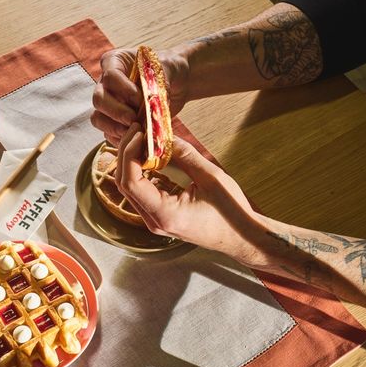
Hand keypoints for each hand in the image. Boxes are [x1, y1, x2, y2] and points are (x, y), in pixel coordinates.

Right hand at [90, 48, 189, 146]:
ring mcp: (107, 104)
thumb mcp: (167, 68)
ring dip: (114, 127)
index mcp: (115, 62)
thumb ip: (156, 81)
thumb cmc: (169, 70)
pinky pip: (107, 133)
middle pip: (98, 99)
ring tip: (134, 130)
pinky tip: (134, 138)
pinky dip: (119, 138)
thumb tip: (148, 102)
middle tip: (133, 118)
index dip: (123, 89)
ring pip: (97, 118)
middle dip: (116, 111)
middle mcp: (106, 83)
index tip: (141, 98)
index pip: (109, 76)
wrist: (177, 84)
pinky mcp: (113, 122)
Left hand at [115, 124, 267, 263]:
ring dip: (132, 162)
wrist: (240, 237)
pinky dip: (142, 172)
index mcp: (165, 214)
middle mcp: (154, 221)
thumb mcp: (211, 177)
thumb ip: (185, 155)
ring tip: (143, 139)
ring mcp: (155, 222)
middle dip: (127, 154)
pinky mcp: (160, 217)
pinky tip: (151, 156)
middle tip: (137, 130)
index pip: (131, 182)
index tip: (139, 133)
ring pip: (130, 189)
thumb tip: (165, 136)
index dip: (129, 154)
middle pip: (125, 184)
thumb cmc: (231, 211)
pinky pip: (142, 193)